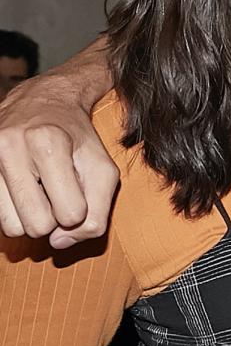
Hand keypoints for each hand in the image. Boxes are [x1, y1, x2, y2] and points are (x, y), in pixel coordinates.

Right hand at [0, 71, 118, 247]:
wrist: (42, 102)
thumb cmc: (78, 139)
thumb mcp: (103, 169)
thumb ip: (97, 212)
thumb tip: (59, 243)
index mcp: (48, 143)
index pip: (70, 214)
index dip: (80, 210)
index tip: (78, 191)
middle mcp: (10, 148)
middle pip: (37, 226)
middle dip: (55, 218)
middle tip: (58, 194)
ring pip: (12, 228)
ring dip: (32, 218)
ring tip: (40, 192)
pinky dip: (16, 213)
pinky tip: (25, 192)